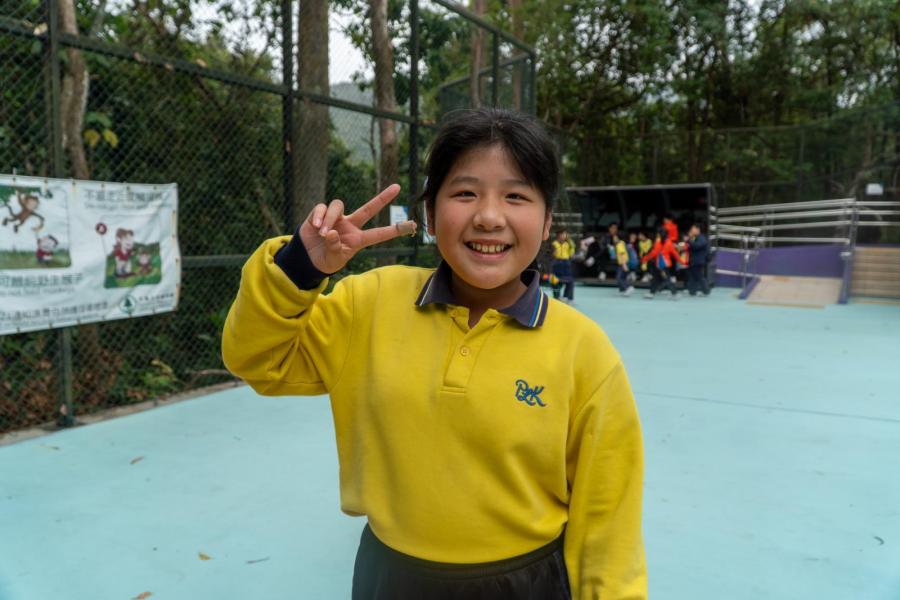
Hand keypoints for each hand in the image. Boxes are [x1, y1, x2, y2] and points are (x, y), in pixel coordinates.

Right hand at [299, 184, 416, 273]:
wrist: (307, 257)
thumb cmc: (326, 259)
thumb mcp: (333, 260)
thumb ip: (335, 248)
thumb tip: (331, 233)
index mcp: (358, 239)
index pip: (378, 234)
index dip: (394, 230)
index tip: (411, 226)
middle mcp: (350, 225)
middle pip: (368, 209)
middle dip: (383, 198)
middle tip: (397, 187)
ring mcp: (337, 218)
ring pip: (338, 206)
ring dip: (330, 219)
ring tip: (323, 233)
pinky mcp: (321, 213)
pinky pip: (322, 207)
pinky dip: (320, 216)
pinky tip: (316, 227)